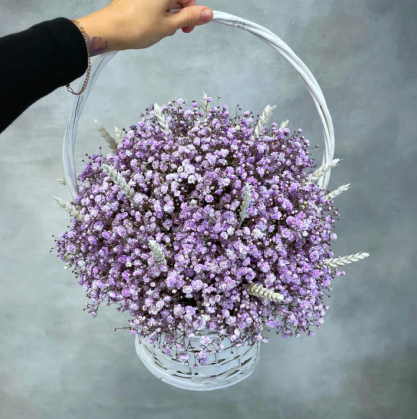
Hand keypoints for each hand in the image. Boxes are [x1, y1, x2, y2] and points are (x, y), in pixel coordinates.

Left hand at [77, 0, 212, 55]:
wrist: (108, 29)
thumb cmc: (138, 27)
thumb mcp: (169, 25)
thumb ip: (190, 17)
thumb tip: (209, 13)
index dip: (192, 12)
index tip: (187, 29)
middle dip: (179, 14)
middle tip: (172, 31)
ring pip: (164, 1)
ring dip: (167, 15)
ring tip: (158, 30)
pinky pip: (152, 2)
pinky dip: (156, 13)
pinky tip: (149, 25)